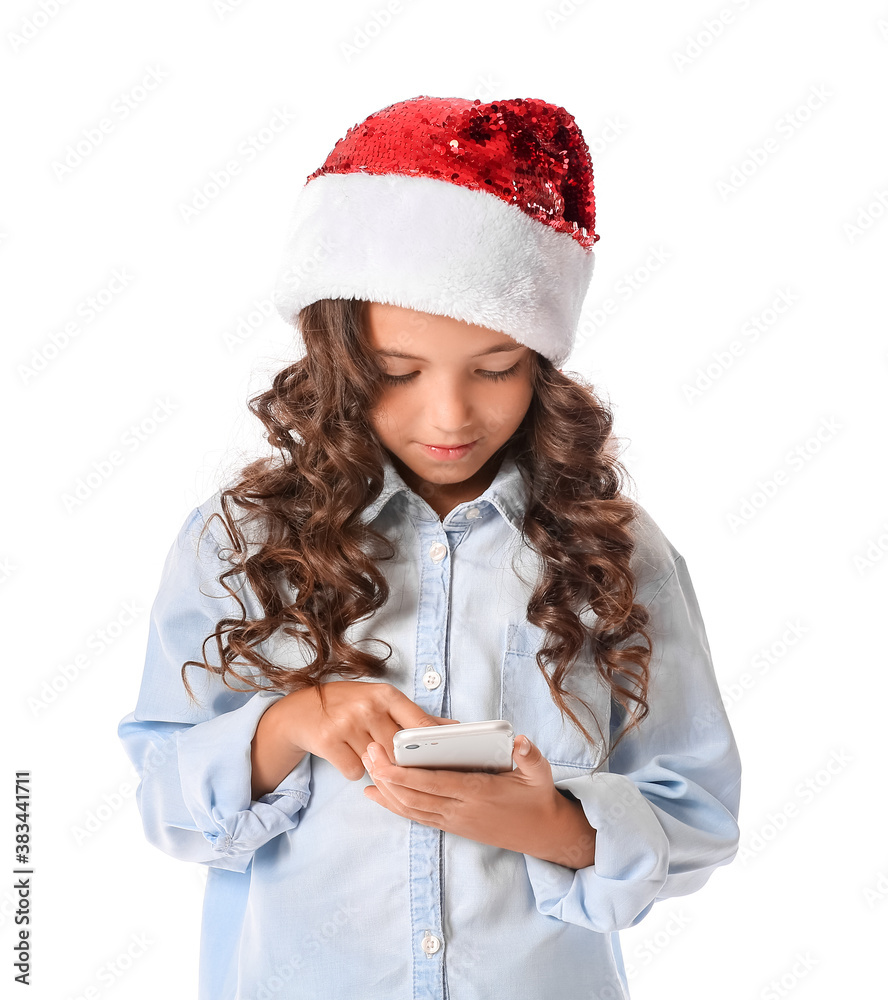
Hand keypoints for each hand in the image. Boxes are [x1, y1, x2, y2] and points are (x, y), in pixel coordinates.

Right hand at [268, 681, 459, 781]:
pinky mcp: (329, 742)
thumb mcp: (382, 702)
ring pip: (378, 764)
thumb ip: (415, 716)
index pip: (420, 724)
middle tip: (393, 758)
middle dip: (398, 761)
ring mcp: (347, 723)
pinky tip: (345, 753)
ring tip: (363, 748)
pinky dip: (353, 771)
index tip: (441, 759)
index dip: (433, 746)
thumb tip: (453, 727)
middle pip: (400, 751)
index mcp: (386, 694)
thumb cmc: (349, 705)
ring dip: (374, 766)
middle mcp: (368, 706)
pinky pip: (355, 772)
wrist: (302, 710)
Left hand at [361, 734, 578, 861]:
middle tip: (366, 753)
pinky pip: (417, 817)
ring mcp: (454, 820)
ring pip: (411, 809)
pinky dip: (395, 806)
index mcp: (477, 792)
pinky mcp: (452, 826)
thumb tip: (521, 740)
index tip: (383, 760)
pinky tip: (377, 794)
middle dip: (386, 777)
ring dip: (386, 791)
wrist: (542, 834)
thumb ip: (529, 756)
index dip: (405, 774)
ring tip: (366, 769)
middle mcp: (460, 809)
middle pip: (414, 796)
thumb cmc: (537, 798)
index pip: (433, 783)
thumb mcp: (540, 774)